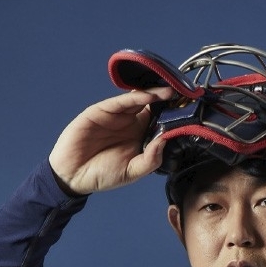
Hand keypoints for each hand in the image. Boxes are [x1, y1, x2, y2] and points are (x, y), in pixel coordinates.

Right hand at [48, 87, 175, 195]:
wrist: (73, 175)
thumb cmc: (102, 175)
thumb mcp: (132, 172)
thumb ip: (150, 159)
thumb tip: (166, 141)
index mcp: (140, 137)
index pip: (161, 122)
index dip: (175, 116)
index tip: (192, 111)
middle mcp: (131, 123)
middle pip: (154, 107)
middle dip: (170, 101)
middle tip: (187, 94)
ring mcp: (117, 115)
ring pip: (140, 100)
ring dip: (157, 94)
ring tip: (173, 91)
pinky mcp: (102, 110)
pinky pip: (121, 102)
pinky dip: (136, 97)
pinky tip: (151, 96)